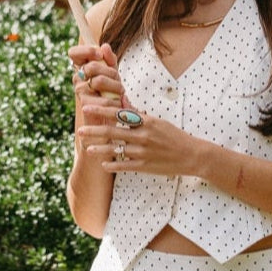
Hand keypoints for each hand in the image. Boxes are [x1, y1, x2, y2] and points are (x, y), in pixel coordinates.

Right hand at [68, 42, 124, 108]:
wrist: (107, 119)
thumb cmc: (110, 93)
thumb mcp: (112, 74)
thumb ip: (110, 59)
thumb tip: (105, 46)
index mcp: (82, 68)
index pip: (74, 53)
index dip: (86, 50)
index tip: (100, 55)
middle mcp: (77, 78)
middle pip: (92, 66)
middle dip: (111, 72)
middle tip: (118, 80)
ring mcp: (79, 91)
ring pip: (99, 81)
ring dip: (115, 86)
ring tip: (120, 92)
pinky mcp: (85, 105)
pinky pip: (103, 99)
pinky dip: (116, 101)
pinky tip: (118, 103)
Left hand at [78, 101, 200, 176]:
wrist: (191, 155)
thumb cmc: (174, 136)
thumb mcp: (158, 121)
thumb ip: (139, 115)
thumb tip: (123, 104)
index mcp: (146, 121)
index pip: (119, 113)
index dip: (101, 110)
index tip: (86, 106)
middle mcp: (143, 135)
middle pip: (113, 131)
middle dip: (94, 130)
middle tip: (80, 129)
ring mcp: (143, 152)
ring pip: (116, 150)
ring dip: (99, 149)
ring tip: (87, 148)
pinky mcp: (145, 166)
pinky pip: (124, 166)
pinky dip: (112, 165)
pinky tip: (103, 165)